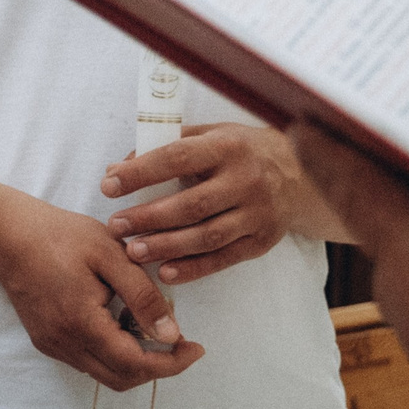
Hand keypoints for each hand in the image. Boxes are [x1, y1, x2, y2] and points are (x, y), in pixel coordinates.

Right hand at [0, 191, 205, 389]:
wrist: (6, 234)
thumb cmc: (59, 236)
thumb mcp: (110, 255)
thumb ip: (143, 296)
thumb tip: (171, 334)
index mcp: (82, 324)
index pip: (136, 364)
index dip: (172, 362)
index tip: (195, 347)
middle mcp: (64, 344)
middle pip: (122, 378)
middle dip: (158, 366)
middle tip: (179, 340)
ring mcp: (52, 345)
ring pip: (104, 373)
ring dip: (134, 359)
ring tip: (146, 322)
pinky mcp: (45, 340)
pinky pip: (87, 360)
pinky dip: (112, 351)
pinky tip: (118, 319)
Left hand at [100, 123, 340, 284]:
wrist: (299, 173)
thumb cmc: (238, 151)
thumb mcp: (208, 136)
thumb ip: (165, 147)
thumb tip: (117, 170)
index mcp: (228, 147)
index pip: (177, 158)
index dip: (141, 173)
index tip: (109, 186)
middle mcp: (246, 180)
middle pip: (191, 205)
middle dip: (148, 218)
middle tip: (115, 226)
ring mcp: (258, 213)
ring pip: (206, 236)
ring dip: (166, 247)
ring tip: (133, 251)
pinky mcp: (262, 240)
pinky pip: (223, 258)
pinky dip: (193, 268)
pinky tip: (165, 272)